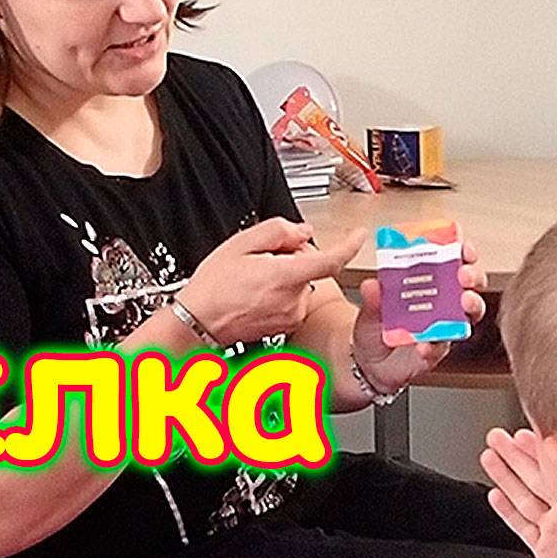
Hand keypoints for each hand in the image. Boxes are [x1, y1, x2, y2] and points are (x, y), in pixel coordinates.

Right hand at [179, 219, 362, 345]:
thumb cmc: (213, 287)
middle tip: (264, 256)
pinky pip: (293, 300)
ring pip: (302, 283)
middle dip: (295, 255)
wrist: (197, 322)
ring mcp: (290, 316)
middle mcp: (293, 299)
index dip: (350, 245)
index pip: (331, 260)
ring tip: (255, 278)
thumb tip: (301, 231)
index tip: (359, 234)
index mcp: (285, 277)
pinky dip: (282, 291)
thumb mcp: (240, 243)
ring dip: (287, 274)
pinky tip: (257, 292)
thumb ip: (277, 231)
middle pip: (311, 267)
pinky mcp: (285, 326)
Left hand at [349, 240, 487, 392]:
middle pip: (470, 284)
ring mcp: (442, 327)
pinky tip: (425, 345)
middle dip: (473, 276)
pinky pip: (442, 347)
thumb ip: (372, 297)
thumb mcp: (370, 308)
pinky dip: (435, 345)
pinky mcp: (436, 351)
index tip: (462, 247)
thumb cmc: (375, 329)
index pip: (451, 262)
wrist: (367, 364)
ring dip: (471, 304)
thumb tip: (371, 285)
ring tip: (463, 302)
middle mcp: (440, 304)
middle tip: (463, 275)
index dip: (462, 252)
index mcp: (426, 284)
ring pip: (469, 314)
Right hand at [480, 427, 556, 557]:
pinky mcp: (546, 551)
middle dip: (517, 454)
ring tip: (490, 455)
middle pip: (538, 478)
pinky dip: (507, 512)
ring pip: (525, 498)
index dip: (545, 449)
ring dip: (506, 476)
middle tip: (499, 435)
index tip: (531, 428)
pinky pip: (522, 528)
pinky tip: (494, 495)